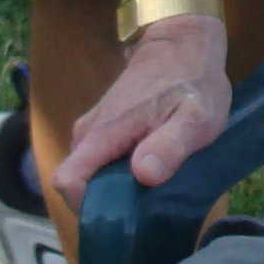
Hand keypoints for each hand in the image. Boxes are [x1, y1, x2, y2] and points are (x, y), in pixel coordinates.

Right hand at [53, 16, 230, 198]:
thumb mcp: (197, 115)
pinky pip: (101, 165)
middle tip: (148, 209)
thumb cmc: (193, 80)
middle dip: (108, 205)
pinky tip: (151, 175)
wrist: (184, 45)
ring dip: (116, 191)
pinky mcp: (104, 132)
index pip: (67, 182)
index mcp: (103, 132)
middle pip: (79, 186)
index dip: (87, 208)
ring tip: (154, 192)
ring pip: (91, 177)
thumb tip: (144, 174)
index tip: (123, 217)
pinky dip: (121, 177)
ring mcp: (94, 131)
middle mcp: (89, 133)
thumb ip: (171, 145)